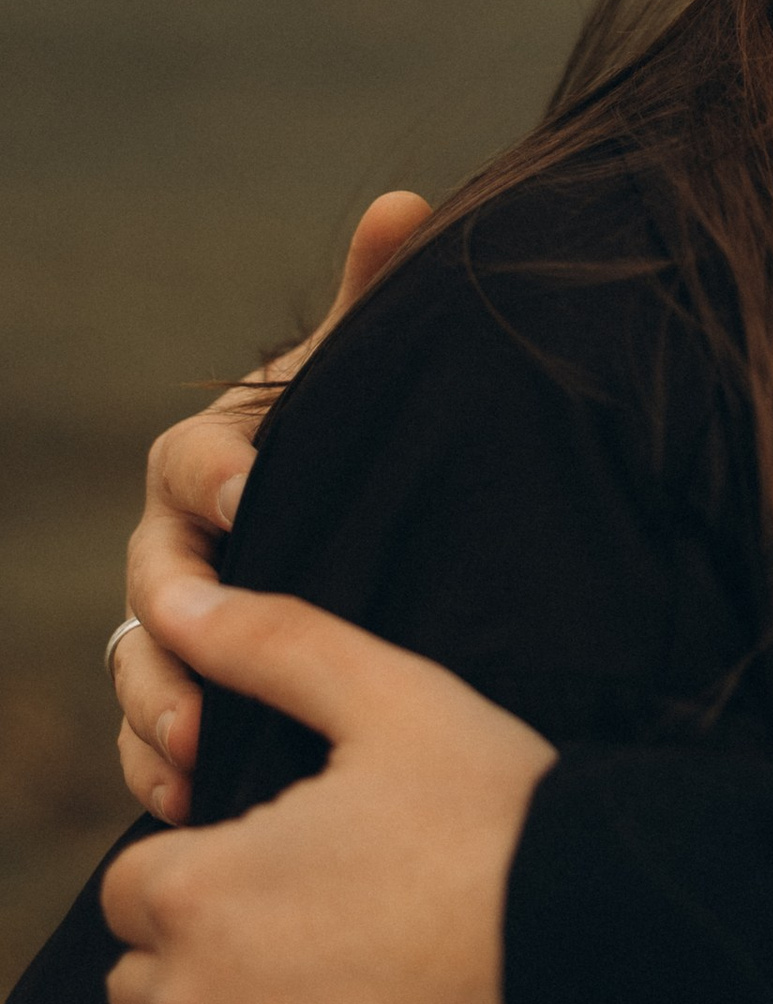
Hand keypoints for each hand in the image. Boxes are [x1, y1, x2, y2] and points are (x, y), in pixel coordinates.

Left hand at [101, 577, 552, 1003]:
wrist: (603, 980)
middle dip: (211, 960)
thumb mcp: (400, 703)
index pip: (141, 888)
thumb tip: (175, 595)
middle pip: (144, 984)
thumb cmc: (506, 830)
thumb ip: (274, 641)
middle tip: (330, 941)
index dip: (216, 873)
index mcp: (196, 886)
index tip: (304, 874)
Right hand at [115, 191, 430, 821]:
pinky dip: (159, 769)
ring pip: (139, 666)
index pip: (191, 461)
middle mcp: (174, 545)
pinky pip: (145, 738)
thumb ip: (373, 298)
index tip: (256, 494)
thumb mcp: (365, 379)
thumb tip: (402, 203)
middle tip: (209, 644)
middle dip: (176, 618)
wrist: (360, 532)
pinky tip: (196, 800)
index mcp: (210, 460)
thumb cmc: (351, 441)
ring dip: (158, 709)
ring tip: (197, 753)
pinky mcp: (184, 695)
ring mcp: (170, 627)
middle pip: (151, 580)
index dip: (219, 475)